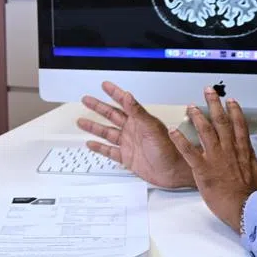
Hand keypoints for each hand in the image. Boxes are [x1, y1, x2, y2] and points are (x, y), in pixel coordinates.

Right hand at [77, 81, 194, 188]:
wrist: (175, 171)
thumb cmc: (170, 149)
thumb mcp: (152, 127)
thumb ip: (138, 112)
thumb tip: (128, 96)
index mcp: (140, 120)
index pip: (124, 102)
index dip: (114, 93)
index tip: (105, 85)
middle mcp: (133, 130)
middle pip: (111, 116)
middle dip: (98, 107)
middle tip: (86, 100)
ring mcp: (129, 143)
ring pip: (107, 132)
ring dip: (94, 127)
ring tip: (81, 121)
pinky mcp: (127, 158)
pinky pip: (110, 151)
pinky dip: (100, 148)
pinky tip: (91, 144)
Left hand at [169, 88, 256, 231]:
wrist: (247, 209)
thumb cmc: (256, 197)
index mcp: (244, 151)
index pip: (239, 125)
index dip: (234, 111)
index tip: (230, 100)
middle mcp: (229, 150)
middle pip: (221, 121)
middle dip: (214, 104)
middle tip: (208, 91)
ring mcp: (215, 158)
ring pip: (205, 131)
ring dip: (197, 117)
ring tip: (190, 106)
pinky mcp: (203, 169)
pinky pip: (188, 151)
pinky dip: (179, 140)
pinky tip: (172, 131)